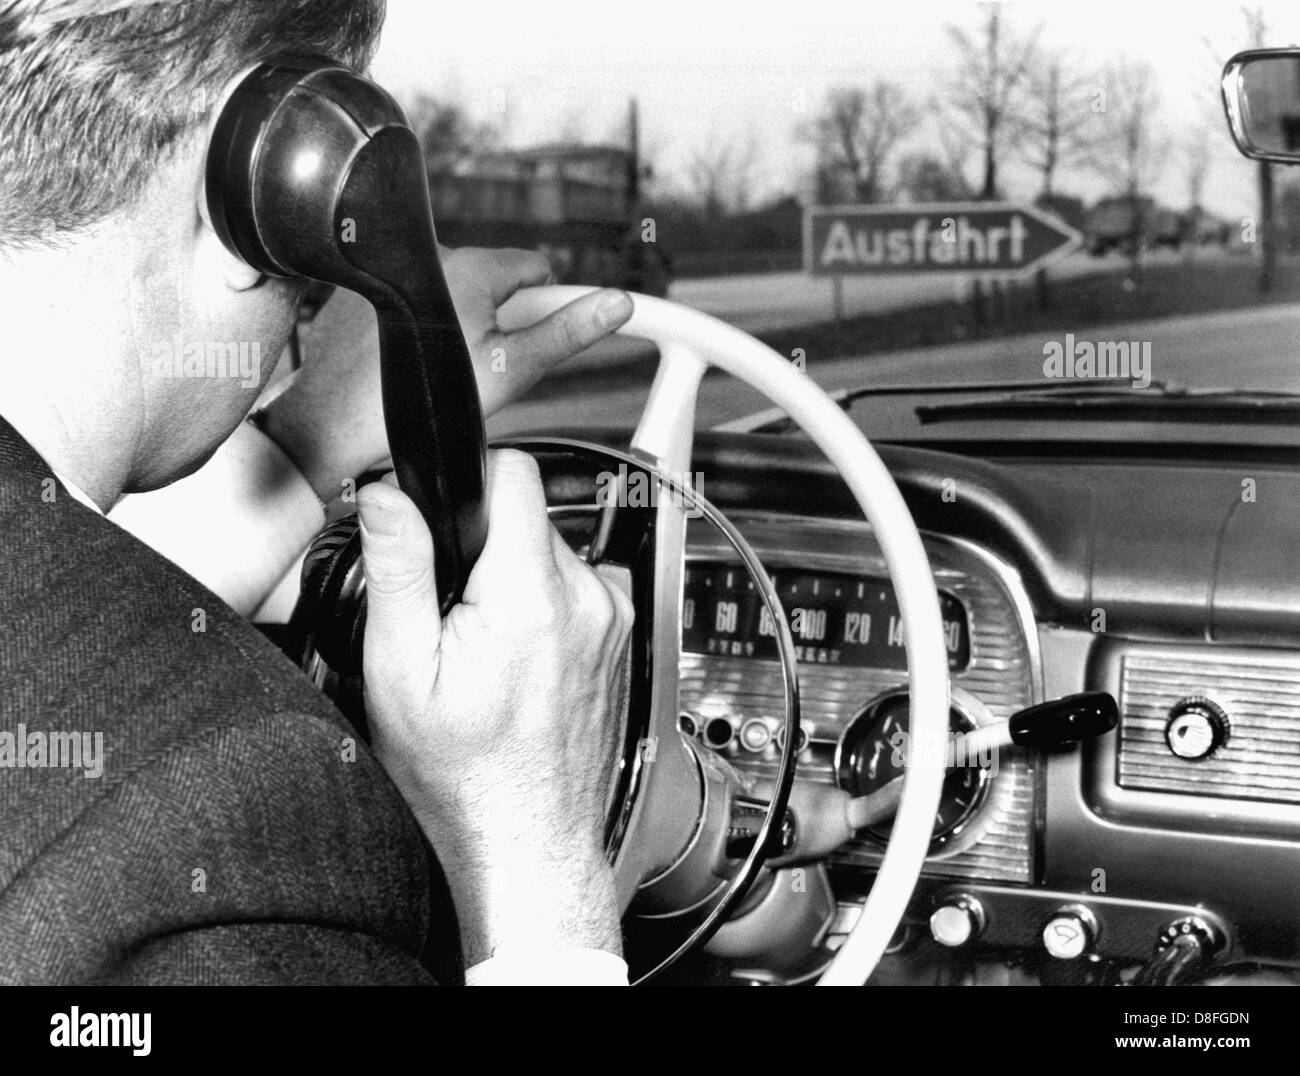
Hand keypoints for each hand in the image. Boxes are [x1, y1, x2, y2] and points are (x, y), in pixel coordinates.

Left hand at [262, 247, 633, 499]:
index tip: (529, 337)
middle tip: (479, 366)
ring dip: (455, 323)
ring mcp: (391, 273)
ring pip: (449, 294)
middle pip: (491, 282)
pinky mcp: (361, 292)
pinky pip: (408, 301)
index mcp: (471, 268)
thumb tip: (616, 303)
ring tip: (437, 369)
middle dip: (496, 319)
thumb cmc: (423, 404)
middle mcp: (428, 258)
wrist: (338, 424)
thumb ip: (567, 333)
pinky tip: (404, 362)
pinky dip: (415, 325)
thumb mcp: (512, 370)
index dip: (542, 306)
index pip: (536, 268)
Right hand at [356, 450, 632, 965]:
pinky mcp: (618, 636)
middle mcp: (587, 598)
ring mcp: (610, 618)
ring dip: (510, 579)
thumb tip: (387, 494)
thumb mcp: (402, 671)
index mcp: (531, 597)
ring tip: (481, 645)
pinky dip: (539, 605)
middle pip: (526, 515)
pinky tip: (513, 658)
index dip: (467, 480)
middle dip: (480, 545)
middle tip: (449, 611)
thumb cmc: (464, 774)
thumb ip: (399, 569)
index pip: (513, 472)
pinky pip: (572, 587)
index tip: (440, 518)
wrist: (525, 837)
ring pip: (548, 552)